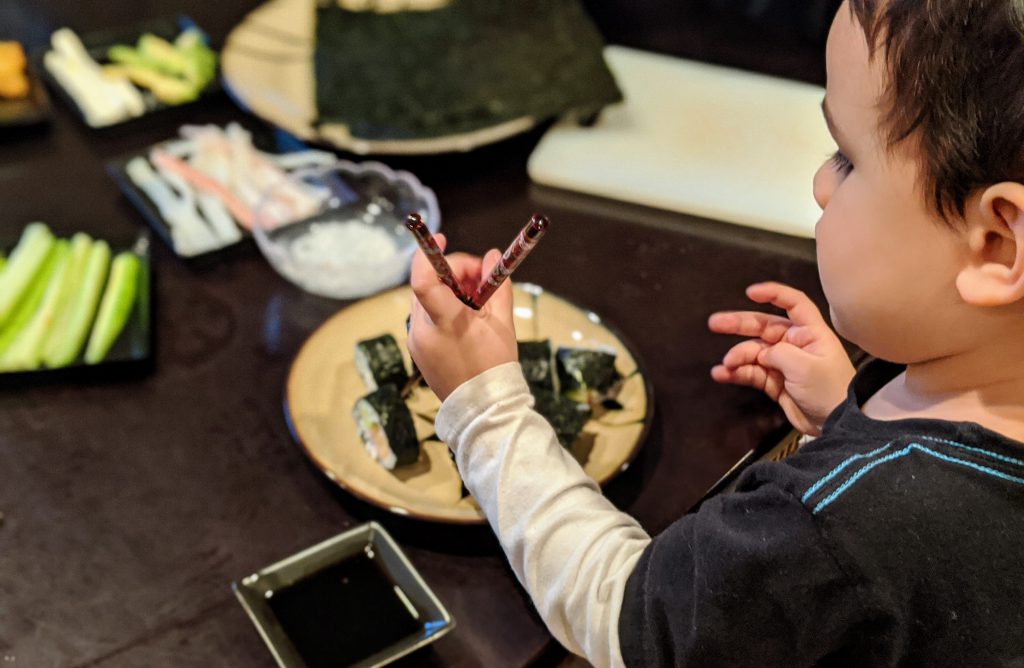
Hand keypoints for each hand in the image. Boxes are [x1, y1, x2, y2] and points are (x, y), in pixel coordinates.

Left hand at [407, 234, 517, 400]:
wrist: (483, 410)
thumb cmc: (495, 366)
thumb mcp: (502, 323)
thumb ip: (498, 285)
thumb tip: (494, 256)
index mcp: (444, 322)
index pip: (423, 278)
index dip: (428, 253)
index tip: (441, 238)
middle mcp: (421, 330)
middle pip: (429, 284)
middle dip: (454, 274)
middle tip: (481, 279)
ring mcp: (416, 341)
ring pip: (427, 300)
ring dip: (450, 292)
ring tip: (478, 304)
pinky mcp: (417, 350)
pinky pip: (426, 318)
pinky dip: (443, 310)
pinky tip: (466, 321)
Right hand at [707, 282, 854, 435]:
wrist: (836, 424)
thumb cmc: (829, 390)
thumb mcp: (806, 367)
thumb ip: (779, 353)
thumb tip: (761, 353)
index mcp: (810, 333)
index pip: (794, 304)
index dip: (774, 294)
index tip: (750, 292)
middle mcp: (795, 343)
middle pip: (764, 326)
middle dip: (739, 324)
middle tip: (715, 323)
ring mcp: (783, 363)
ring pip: (754, 351)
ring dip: (737, 355)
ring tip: (726, 364)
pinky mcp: (774, 382)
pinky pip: (751, 372)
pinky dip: (736, 373)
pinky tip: (722, 375)